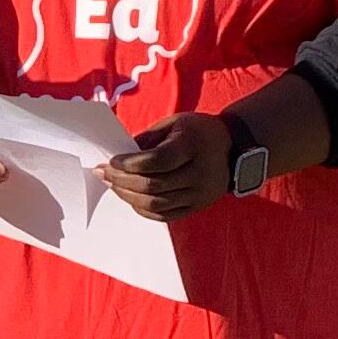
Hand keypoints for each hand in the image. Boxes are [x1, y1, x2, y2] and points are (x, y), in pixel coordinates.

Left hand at [100, 111, 234, 222]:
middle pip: (153, 185)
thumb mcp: (174, 123)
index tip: (111, 161)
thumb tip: (118, 155)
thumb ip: (147, 138)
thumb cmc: (198, 132)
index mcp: (191, 146)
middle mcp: (198, 173)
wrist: (235, 149)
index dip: (130, 164)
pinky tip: (130, 198)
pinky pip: (165, 215)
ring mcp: (199, 194)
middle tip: (103, 174)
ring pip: (156, 203)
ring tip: (113, 186)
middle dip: (122, 181)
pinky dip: (143, 209)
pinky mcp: (197, 206)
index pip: (156, 161)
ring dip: (128, 196)